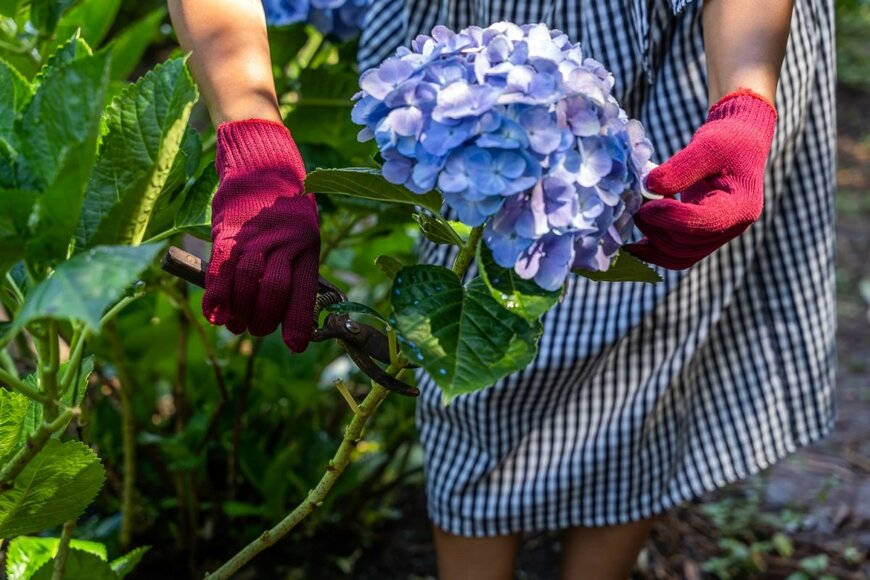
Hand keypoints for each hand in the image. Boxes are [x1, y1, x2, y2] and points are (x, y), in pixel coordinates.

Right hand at [203, 119, 320, 351]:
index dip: (297, 323)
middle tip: (255, 329)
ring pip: (246, 283)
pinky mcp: (228, 231)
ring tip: (236, 324)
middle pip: (272, 291)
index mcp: (308, 246)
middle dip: (263, 319)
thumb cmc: (284, 204)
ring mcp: (255, 236)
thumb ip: (295, 266)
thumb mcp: (302, 232)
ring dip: (239, 312)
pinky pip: (221, 269)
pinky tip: (214, 313)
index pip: (303, 292)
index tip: (294, 346)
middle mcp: (284, 242)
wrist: (261, 161)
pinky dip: (216, 295)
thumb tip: (290, 310)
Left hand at [625, 89, 776, 269]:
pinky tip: (633, 243)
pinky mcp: (701, 236)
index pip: (704, 223)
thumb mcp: (707, 145)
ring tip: (635, 215)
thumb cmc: (727, 140)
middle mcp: (732, 228)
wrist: (737, 145)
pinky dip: (654, 249)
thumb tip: (648, 186)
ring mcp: (716, 236)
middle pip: (687, 244)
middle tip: (635, 206)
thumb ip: (680, 167)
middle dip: (656, 228)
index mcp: (741, 206)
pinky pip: (676, 254)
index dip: (671, 217)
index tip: (646, 205)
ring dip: (652, 240)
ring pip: (679, 256)